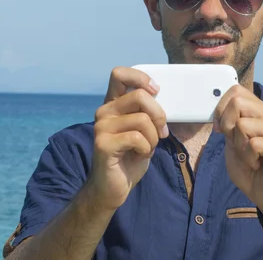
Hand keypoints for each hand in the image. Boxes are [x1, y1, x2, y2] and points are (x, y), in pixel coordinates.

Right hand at [87, 67, 168, 211]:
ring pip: (142, 119)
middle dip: (159, 115)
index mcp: (113, 104)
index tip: (156, 91)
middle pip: (139, 95)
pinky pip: (137, 138)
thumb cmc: (130, 157)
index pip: (120, 74)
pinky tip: (139, 156)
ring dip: (153, 137)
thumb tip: (160, 97)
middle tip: (161, 132)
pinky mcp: (103, 144)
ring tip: (147, 148)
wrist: (113, 188)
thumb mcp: (143, 130)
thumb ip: (146, 112)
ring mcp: (101, 127)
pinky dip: (146, 149)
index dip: (140, 77)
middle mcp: (104, 112)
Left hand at [213, 85, 262, 229]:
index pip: (236, 91)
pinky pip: (253, 143)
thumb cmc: (248, 168)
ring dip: (240, 147)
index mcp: (260, 111)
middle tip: (240, 146)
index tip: (224, 131)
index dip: (221, 110)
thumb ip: (227, 122)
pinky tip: (258, 164)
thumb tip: (218, 109)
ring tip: (251, 157)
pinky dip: (248, 157)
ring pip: (243, 125)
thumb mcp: (231, 141)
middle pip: (238, 103)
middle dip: (228, 127)